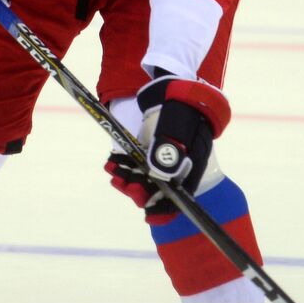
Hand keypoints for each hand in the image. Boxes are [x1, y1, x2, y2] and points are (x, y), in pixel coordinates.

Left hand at [105, 75, 230, 221]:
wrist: (175, 89)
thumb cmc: (180, 109)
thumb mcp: (175, 130)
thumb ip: (167, 155)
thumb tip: (161, 180)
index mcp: (191, 166)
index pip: (181, 196)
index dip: (165, 208)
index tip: (148, 214)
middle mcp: (179, 168)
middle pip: (159, 190)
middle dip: (138, 190)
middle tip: (120, 183)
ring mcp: (164, 160)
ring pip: (145, 178)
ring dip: (127, 178)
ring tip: (112, 170)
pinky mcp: (152, 152)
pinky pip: (138, 165)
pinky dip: (125, 165)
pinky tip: (112, 162)